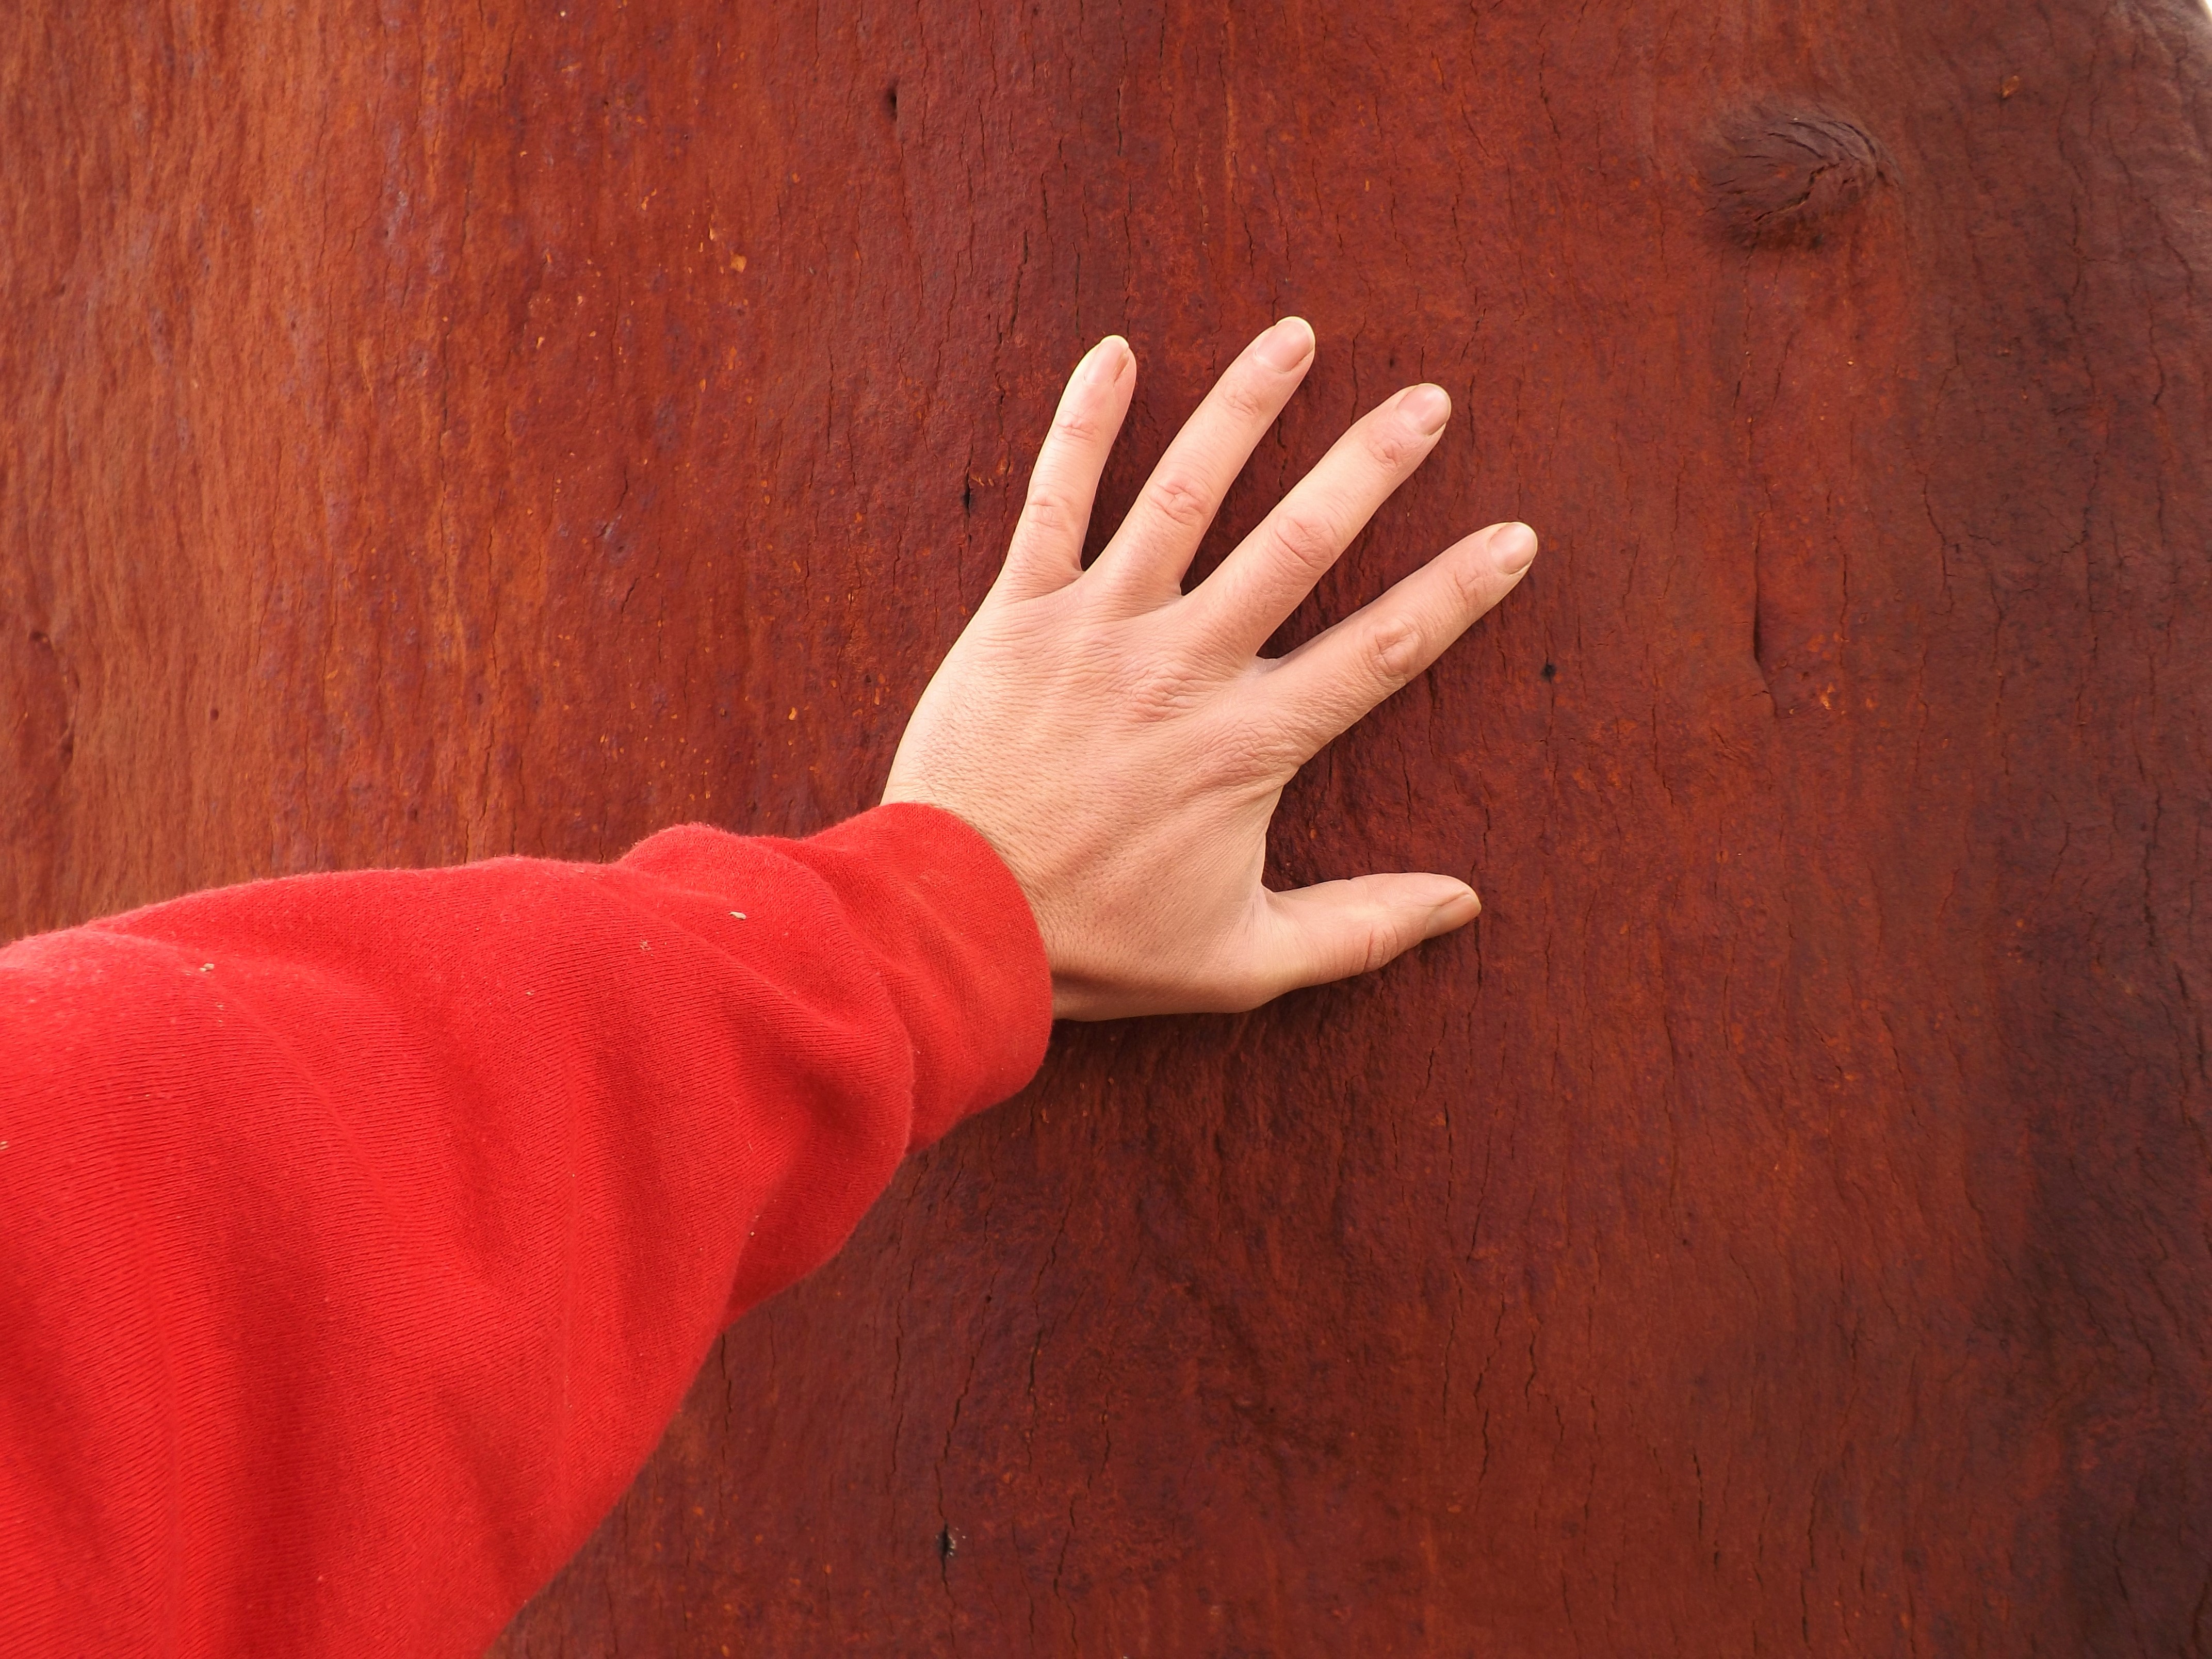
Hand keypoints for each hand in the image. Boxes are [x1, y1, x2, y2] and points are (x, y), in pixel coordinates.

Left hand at [882, 319, 1537, 1020]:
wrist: (948, 926)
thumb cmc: (1098, 946)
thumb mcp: (1242, 961)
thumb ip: (1358, 929)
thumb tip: (1465, 904)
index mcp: (1247, 745)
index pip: (1379, 650)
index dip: (1455, 592)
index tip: (1514, 536)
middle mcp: (1182, 669)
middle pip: (1297, 545)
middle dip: (1370, 464)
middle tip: (1427, 400)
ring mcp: (1097, 631)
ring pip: (1183, 495)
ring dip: (1243, 408)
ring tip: (1295, 336)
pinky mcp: (1017, 615)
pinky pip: (1054, 499)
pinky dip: (1082, 422)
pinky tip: (1116, 352)